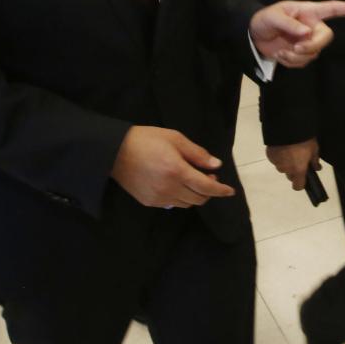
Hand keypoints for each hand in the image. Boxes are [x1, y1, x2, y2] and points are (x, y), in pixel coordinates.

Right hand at [110, 125, 234, 208]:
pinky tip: (177, 185)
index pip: (207, 187)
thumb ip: (197, 153)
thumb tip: (216, 165)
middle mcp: (169, 188)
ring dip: (195, 195)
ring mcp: (158, 198)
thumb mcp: (175, 138)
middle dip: (208, 191)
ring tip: (192, 180)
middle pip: (198, 199)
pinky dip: (180, 198)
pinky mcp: (149, 202)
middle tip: (208, 177)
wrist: (114, 151)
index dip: (221, 190)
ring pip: (186, 204)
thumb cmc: (146, 140)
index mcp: (177, 171)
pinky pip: (171, 205)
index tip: (229, 191)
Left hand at [250, 0, 344, 68]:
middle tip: (296, 49)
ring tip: (281, 51)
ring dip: (296, 56)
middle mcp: (312, 26)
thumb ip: (289, 24)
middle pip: (326, 37)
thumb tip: (306, 33)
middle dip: (312, 46)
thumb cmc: (265, 19)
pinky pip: (303, 62)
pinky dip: (291, 62)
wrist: (253, 35)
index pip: (333, 9)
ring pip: (314, 53)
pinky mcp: (302, 54)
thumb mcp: (273, 17)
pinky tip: (281, 55)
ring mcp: (308, 41)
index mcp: (309, 12)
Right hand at [267, 138, 319, 191]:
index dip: (300, 184)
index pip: (298, 186)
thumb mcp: (314, 149)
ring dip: (285, 163)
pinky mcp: (270, 155)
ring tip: (289, 151)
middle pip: (290, 176)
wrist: (288, 127)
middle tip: (298, 159)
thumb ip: (314, 160)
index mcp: (298, 170)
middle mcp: (286, 169)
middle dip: (293, 171)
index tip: (303, 178)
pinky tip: (282, 147)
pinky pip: (275, 159)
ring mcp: (276, 162)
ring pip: (282, 167)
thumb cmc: (304, 139)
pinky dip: (279, 156)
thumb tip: (317, 168)